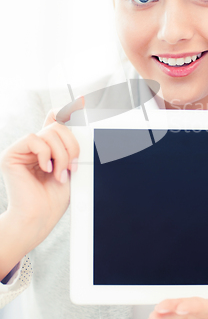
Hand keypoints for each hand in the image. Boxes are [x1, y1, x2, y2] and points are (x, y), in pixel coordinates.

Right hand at [0, 97, 83, 252]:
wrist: (38, 218)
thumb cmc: (53, 199)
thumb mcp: (70, 168)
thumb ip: (71, 148)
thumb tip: (78, 124)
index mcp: (48, 147)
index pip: (56, 120)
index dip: (69, 108)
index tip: (83, 100)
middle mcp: (35, 145)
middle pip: (59, 126)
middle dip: (72, 147)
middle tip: (72, 167)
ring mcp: (23, 149)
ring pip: (50, 133)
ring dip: (62, 155)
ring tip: (59, 174)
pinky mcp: (12, 154)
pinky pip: (35, 139)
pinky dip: (45, 154)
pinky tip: (45, 169)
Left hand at [148, 297, 207, 318]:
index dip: (198, 306)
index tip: (184, 305)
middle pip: (194, 309)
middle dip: (177, 308)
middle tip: (161, 308)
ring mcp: (207, 314)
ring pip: (186, 312)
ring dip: (169, 312)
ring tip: (154, 312)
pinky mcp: (202, 312)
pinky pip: (183, 314)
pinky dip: (168, 313)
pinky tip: (155, 314)